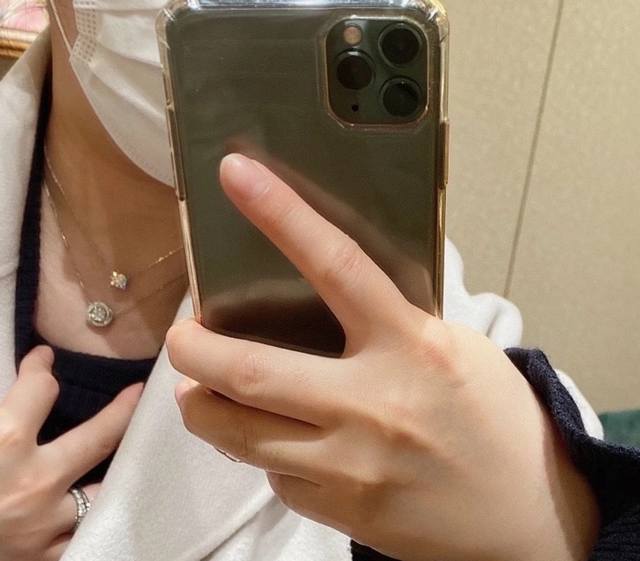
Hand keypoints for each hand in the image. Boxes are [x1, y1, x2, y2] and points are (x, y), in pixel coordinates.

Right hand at [0, 346, 142, 560]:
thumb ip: (1, 411)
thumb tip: (28, 369)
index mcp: (2, 445)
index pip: (38, 391)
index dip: (41, 370)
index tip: (44, 360)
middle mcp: (32, 484)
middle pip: (98, 437)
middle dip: (122, 411)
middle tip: (136, 394)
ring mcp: (43, 526)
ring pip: (103, 491)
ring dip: (117, 472)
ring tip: (132, 452)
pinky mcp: (41, 559)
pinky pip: (83, 535)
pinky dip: (93, 520)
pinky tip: (103, 504)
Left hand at [167, 154, 598, 560]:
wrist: (525, 516)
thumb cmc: (494, 419)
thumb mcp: (453, 349)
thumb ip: (392, 324)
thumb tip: (329, 299)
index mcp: (410, 347)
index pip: (335, 265)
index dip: (281, 214)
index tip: (236, 175)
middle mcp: (372, 405)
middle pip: (251, 370)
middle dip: (194, 349)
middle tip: (181, 336)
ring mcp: (350, 466)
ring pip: (239, 434)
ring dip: (203, 406)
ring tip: (198, 390)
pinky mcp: (339, 510)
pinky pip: (275, 473)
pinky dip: (262, 449)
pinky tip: (276, 439)